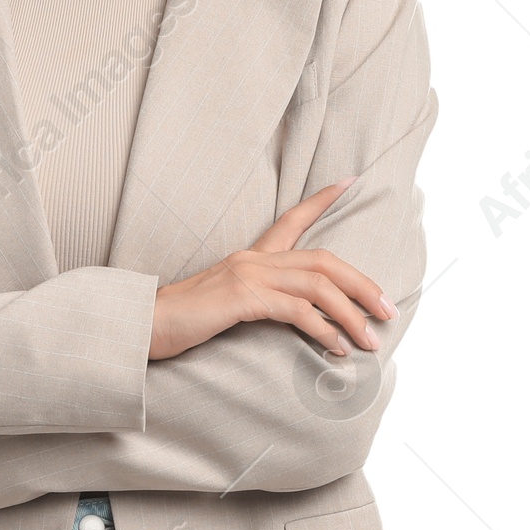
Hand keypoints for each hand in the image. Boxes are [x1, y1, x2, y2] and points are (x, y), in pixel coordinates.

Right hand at [147, 180, 397, 361]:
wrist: (141, 325)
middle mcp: (253, 259)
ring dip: (350, 314)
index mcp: (250, 258)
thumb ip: (255, 304)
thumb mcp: (224, 307)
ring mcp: (247, 275)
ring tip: (370, 340)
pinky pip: (296, 311)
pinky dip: (323, 329)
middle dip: (362, 285)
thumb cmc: (180, 323)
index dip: (322, 200)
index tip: (350, 182)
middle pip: (323, 260)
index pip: (292, 219)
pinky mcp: (241, 298)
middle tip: (388, 311)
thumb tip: (291, 319)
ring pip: (317, 285)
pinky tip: (336, 347)